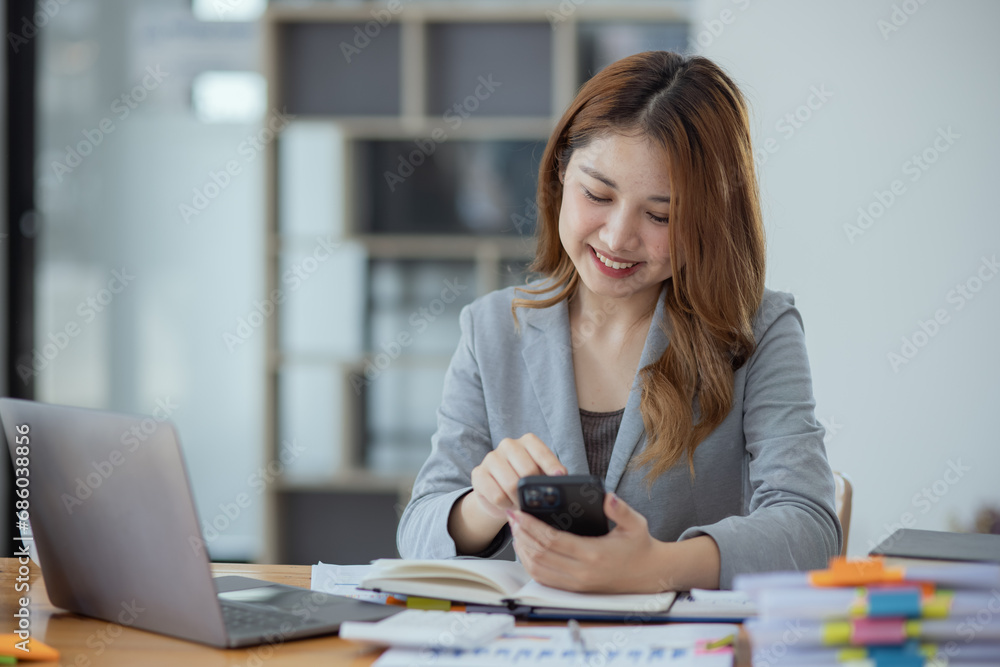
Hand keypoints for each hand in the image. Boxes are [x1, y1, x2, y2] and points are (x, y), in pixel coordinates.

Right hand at [469, 433, 566, 520]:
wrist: (497, 494)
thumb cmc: (524, 483)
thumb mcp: (539, 477)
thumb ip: (549, 477)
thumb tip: (561, 483)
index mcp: (527, 442)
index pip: (542, 452)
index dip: (552, 466)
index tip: (560, 477)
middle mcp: (508, 445)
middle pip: (527, 470)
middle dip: (533, 491)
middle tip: (536, 502)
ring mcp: (491, 458)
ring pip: (511, 485)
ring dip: (519, 501)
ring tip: (521, 505)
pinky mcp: (478, 473)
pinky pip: (497, 496)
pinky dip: (506, 505)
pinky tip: (508, 504)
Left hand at [508, 491, 665, 593]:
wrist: (650, 575)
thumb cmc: (640, 547)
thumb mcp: (636, 524)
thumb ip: (620, 510)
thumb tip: (607, 497)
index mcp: (593, 554)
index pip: (552, 540)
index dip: (531, 526)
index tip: (519, 512)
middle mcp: (581, 572)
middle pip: (540, 554)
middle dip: (521, 534)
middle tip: (511, 516)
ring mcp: (576, 583)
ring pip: (537, 569)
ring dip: (522, 549)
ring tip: (515, 529)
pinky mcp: (574, 589)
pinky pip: (544, 578)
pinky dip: (530, 564)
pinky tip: (526, 548)